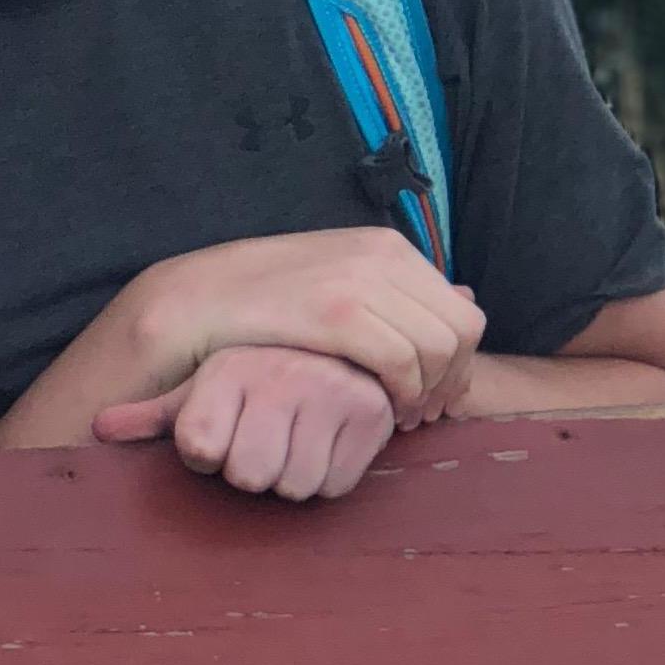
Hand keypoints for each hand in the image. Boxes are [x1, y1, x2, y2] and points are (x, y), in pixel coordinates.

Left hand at [94, 346, 398, 500]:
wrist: (332, 347)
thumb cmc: (250, 381)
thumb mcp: (199, 391)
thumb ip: (151, 414)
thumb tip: (96, 427)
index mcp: (229, 367)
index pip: (199, 448)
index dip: (204, 456)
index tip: (215, 436)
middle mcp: (280, 373)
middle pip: (248, 476)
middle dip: (251, 470)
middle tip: (261, 440)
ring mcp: (330, 390)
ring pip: (294, 484)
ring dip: (291, 475)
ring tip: (293, 438)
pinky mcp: (371, 412)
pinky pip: (335, 484)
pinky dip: (328, 475)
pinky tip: (324, 442)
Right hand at [126, 231, 484, 428]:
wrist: (199, 300)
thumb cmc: (267, 302)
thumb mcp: (339, 281)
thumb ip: (395, 291)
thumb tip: (465, 296)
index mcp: (388, 247)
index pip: (463, 310)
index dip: (462, 363)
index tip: (438, 396)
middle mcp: (382, 255)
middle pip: (462, 330)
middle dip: (452, 381)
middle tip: (425, 414)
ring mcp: (360, 280)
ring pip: (438, 348)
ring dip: (428, 393)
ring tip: (402, 418)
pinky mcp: (335, 311)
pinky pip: (400, 360)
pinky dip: (402, 394)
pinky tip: (382, 411)